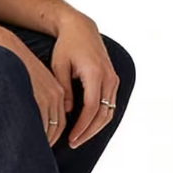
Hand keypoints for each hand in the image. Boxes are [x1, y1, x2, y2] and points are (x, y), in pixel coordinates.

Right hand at [0, 33, 67, 146]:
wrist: (8, 52)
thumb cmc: (15, 70)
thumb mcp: (31, 84)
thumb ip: (36, 101)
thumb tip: (31, 120)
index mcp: (57, 92)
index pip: (58, 122)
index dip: (51, 137)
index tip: (43, 147)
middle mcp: (56, 96)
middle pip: (57, 128)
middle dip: (49, 144)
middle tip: (39, 158)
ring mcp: (48, 98)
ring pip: (50, 129)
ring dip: (44, 143)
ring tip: (31, 154)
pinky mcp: (39, 98)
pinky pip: (41, 124)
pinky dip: (38, 136)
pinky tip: (27, 142)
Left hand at [50, 12, 119, 148]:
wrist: (81, 29)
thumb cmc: (66, 46)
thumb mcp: (58, 66)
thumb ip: (64, 89)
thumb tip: (69, 113)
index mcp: (95, 73)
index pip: (91, 108)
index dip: (81, 126)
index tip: (70, 138)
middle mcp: (108, 77)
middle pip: (103, 114)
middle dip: (88, 132)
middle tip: (73, 143)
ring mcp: (113, 79)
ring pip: (109, 112)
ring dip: (95, 128)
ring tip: (78, 139)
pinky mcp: (113, 80)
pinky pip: (110, 105)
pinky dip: (100, 118)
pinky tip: (86, 127)